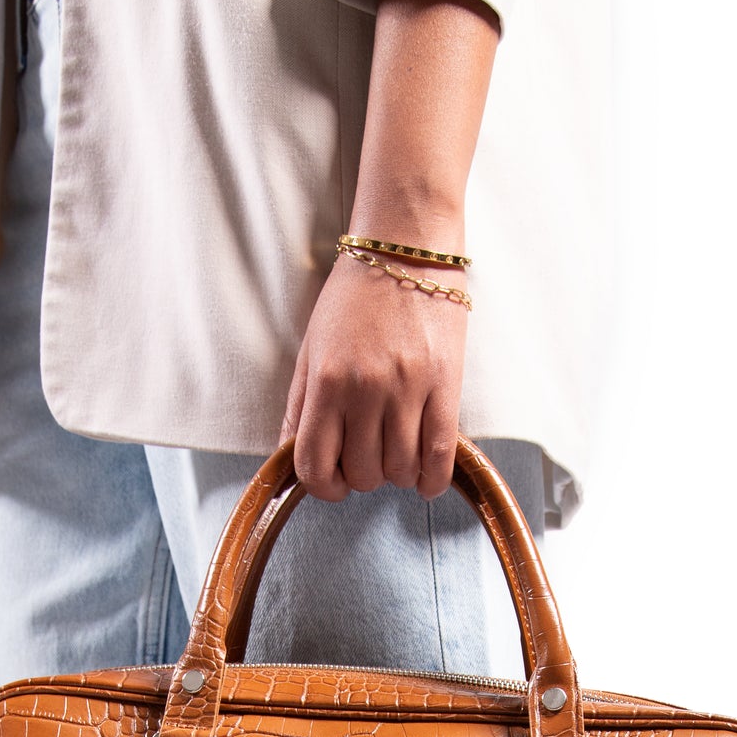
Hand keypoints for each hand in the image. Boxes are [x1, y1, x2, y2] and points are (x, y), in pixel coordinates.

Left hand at [279, 250, 468, 501]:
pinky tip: (425, 479)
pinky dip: (432, 480)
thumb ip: (298, 408)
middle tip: (369, 454)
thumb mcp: (311, 349)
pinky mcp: (445, 386)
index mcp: (326, 381)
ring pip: (399, 471)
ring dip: (397, 474)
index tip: (334, 483)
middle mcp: (364, 390)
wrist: (405, 250)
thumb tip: (291, 462)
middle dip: (363, 475)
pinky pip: (439, 456)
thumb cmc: (354, 298)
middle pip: (362, 474)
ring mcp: (407, 389)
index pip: (314, 466)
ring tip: (397, 452)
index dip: (323, 487)